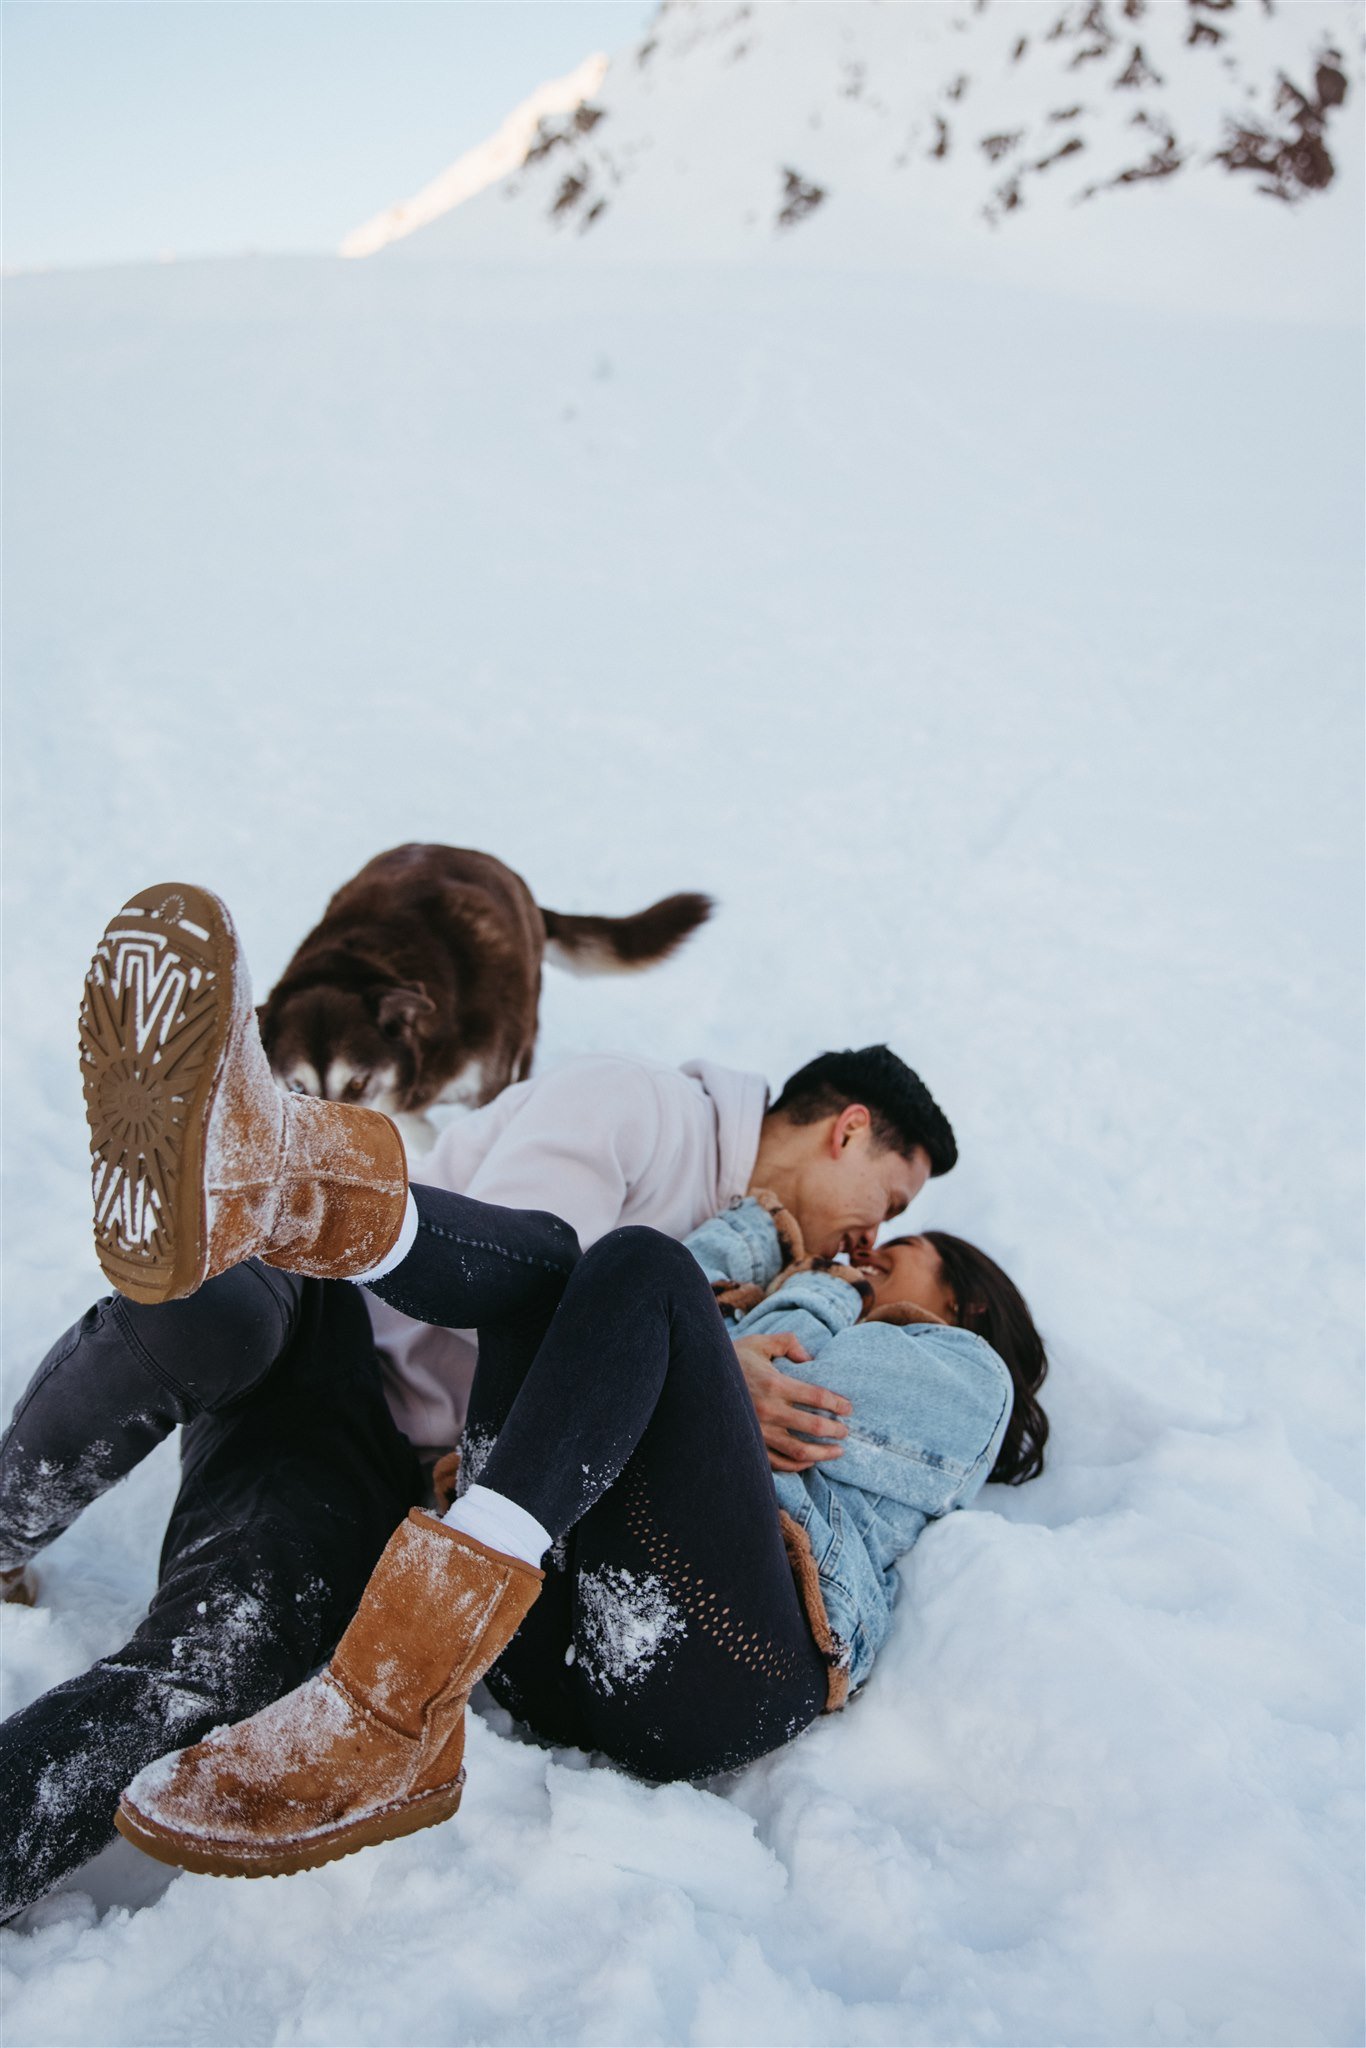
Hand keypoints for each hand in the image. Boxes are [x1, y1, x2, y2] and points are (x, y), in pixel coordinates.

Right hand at [732, 1333, 851, 1474]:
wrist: (698, 1380)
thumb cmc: (732, 1360)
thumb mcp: (759, 1343)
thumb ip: (788, 1343)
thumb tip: (809, 1357)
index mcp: (774, 1384)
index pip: (817, 1397)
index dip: (838, 1404)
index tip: (848, 1408)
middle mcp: (768, 1410)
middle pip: (813, 1427)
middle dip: (836, 1431)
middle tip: (846, 1432)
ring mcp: (759, 1432)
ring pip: (799, 1451)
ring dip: (823, 1453)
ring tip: (837, 1452)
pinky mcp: (750, 1445)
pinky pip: (778, 1462)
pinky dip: (797, 1465)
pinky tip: (809, 1461)